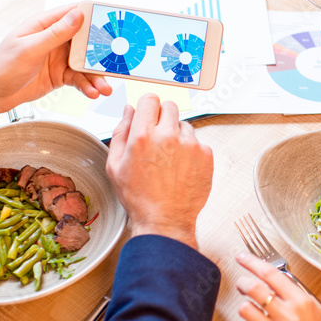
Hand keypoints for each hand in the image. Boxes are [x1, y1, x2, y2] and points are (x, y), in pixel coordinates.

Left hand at [0, 5, 112, 123]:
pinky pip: (79, 79)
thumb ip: (56, 33)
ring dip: (96, 75)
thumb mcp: (30, 48)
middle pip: (86, 41)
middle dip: (101, 54)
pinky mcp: (59, 75)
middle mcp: (53, 39)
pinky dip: (87, 86)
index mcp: (44, 25)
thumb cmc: (0, 66)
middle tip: (115, 63)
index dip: (94, 17)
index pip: (74, 14)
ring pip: (85, 63)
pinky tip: (92, 93)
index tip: (112, 23)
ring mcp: (58, 58)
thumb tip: (78, 15)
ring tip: (104, 88)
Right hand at [106, 94, 212, 249]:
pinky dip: (190, 150)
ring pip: (184, 124)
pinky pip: (197, 141)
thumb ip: (121, 132)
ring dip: (177, 135)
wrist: (165, 220)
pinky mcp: (205, 155)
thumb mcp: (115, 165)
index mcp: (143, 136)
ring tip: (168, 159)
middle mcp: (168, 136)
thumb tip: (129, 110)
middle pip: (169, 107)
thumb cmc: (139, 197)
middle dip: (162, 118)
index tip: (148, 115)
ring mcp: (190, 145)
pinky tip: (180, 168)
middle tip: (157, 138)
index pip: (150, 99)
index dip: (148, 106)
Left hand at [235, 253, 320, 320]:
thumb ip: (294, 293)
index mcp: (301, 301)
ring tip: (253, 310)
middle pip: (253, 289)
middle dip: (242, 283)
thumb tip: (273, 278)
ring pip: (245, 310)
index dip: (251, 262)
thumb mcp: (316, 308)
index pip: (270, 274)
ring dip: (246, 306)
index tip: (241, 258)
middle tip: (242, 284)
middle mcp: (287, 316)